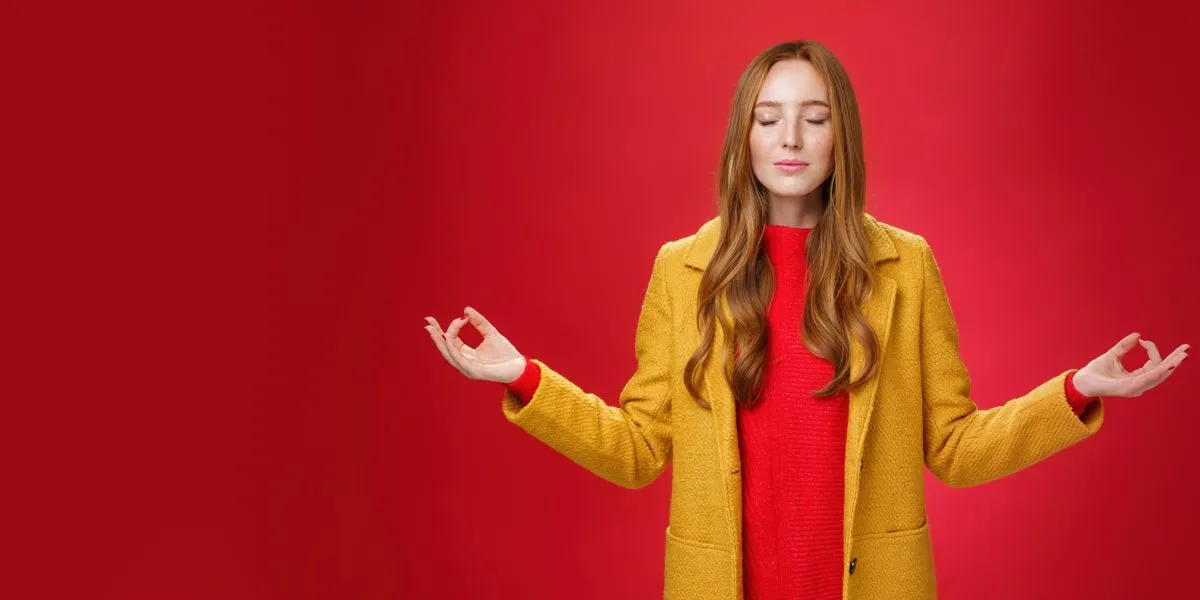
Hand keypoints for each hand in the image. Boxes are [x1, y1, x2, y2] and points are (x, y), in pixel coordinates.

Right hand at [424, 306, 526, 383]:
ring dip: (440, 339)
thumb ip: (479, 322)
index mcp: (467, 354)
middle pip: (445, 347)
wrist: (519, 366)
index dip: (445, 330)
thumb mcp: (491, 333)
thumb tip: (466, 309)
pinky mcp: (471, 371)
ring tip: (434, 327)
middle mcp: (464, 362)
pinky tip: (449, 335)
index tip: (458, 316)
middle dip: (435, 335)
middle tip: (427, 321)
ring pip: (448, 352)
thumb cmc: (506, 353)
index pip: (451, 341)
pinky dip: (452, 345)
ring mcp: (466, 368)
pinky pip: (457, 357)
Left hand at [1072, 332, 1189, 397]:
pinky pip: (1146, 379)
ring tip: (1182, 356)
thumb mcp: (1112, 355)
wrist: (1081, 382)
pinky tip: (1167, 365)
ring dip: (1170, 365)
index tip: (1142, 340)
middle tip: (1186, 349)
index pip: (1153, 364)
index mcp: (1136, 377)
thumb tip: (1138, 335)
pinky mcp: (1128, 388)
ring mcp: (1135, 388)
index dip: (1152, 350)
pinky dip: (1157, 372)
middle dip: (1175, 360)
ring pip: (1158, 376)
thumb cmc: (1096, 371)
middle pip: (1161, 371)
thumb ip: (1124, 346)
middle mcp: (1139, 384)